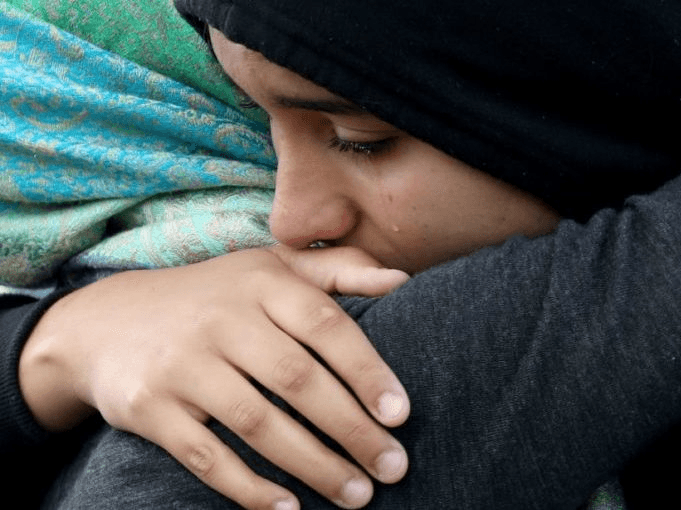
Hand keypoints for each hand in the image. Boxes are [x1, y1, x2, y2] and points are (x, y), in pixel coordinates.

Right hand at [20, 246, 410, 509]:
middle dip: (351, 430)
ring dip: (313, 465)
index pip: (325, 325)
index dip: (366, 371)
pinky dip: (248, 487)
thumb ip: (337, 270)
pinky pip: (205, 456)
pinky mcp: (150, 407)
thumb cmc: (214, 296)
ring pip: (257, 422)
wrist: (106, 321)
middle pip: (296, 380)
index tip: (401, 415)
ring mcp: (183, 364)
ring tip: (356, 495)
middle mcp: (221, 319)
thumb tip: (403, 278)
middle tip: (392, 467)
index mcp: (261, 282)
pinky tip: (288, 509)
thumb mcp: (270, 266)